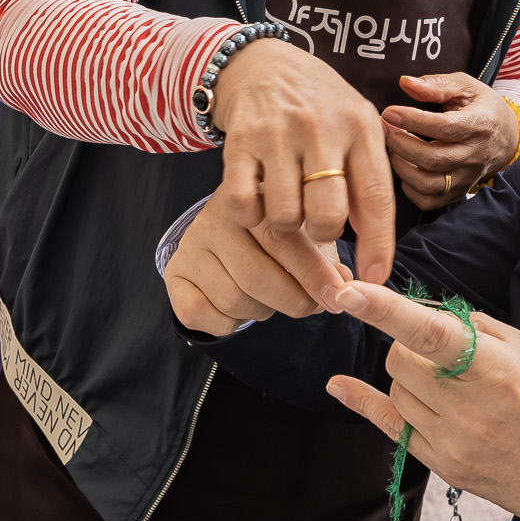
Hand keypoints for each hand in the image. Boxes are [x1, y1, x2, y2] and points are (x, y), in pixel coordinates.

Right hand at [164, 194, 349, 336]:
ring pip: (234, 299)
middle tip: (315, 307)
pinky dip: (228, 323)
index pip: (282, 238)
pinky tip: (241, 309)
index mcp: (251, 197)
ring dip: (263, 311)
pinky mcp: (174, 274)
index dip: (315, 273)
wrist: (227, 233)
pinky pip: (203, 315)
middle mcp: (214, 217)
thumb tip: (345, 286)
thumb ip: (326, 255)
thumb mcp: (304, 233)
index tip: (339, 296)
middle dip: (295, 301)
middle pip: (256, 276)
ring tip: (275, 300)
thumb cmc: (276, 235)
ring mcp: (190, 245)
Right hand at [210, 38, 398, 283]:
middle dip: (324, 233)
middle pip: (328, 214)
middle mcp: (321, 127)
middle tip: (317, 223)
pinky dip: (251, 215)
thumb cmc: (319, 107)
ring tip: (287, 203)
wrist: (262, 64)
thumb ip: (367, 182)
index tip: (375, 279)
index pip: (377, 197)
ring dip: (286, 223)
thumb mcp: (356, 129)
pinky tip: (258, 199)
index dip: (378, 246)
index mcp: (360, 126)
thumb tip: (375, 253)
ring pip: (285, 216)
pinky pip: (245, 205)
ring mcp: (278, 133)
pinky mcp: (239, 142)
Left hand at [323, 280, 519, 520]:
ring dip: (412, 376)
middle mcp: (469, 411)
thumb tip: (430, 315)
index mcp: (498, 372)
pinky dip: (369, 402)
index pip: (428, 333)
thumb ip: (480, 331)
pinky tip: (341, 385)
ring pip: (396, 389)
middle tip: (447, 349)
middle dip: (412, 343)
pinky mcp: (445, 469)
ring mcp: (453, 445)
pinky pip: (392, 426)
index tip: (348, 290)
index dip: (383, 309)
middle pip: (400, 358)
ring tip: (455, 384)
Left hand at [383, 74, 519, 210]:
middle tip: (383, 128)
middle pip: (432, 158)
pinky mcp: (459, 191)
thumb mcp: (464, 86)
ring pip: (428, 184)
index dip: (412, 121)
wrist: (506, 135)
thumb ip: (436, 85)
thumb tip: (405, 82)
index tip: (388, 112)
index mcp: (480, 124)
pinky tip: (405, 167)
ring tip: (392, 147)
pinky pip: (429, 201)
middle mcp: (475, 155)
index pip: (444, 127)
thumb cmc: (481, 106)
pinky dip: (410, 188)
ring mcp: (467, 177)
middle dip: (400, 144)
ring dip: (402, 167)